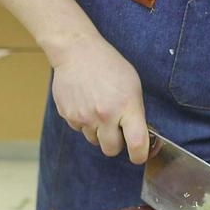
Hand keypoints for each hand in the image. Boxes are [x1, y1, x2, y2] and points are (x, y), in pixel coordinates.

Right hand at [50, 35, 149, 163]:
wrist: (76, 52)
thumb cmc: (108, 65)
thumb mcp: (132, 85)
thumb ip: (135, 112)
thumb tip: (136, 135)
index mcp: (126, 106)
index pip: (136, 143)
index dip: (139, 155)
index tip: (138, 156)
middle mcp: (105, 115)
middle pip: (111, 150)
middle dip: (115, 144)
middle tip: (116, 130)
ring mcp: (85, 117)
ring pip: (94, 140)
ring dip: (98, 131)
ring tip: (98, 108)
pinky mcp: (69, 116)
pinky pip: (80, 129)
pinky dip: (84, 121)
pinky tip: (85, 103)